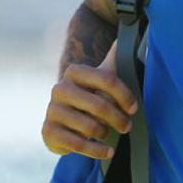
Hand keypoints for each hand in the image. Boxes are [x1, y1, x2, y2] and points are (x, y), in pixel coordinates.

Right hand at [41, 42, 137, 158]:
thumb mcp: (104, 76)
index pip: (107, 79)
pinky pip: (77, 144)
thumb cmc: (93, 95)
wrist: (66, 121)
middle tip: (128, 126)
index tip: (134, 108)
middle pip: (100, 105)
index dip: (125, 95)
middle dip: (119, 118)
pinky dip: (96, 150)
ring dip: (107, 133)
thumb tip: (132, 31)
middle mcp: (60, 89)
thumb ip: (117, 57)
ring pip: (90, 126)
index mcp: (76, 72)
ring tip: (112, 134)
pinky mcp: (48, 132)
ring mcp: (52, 111)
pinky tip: (108, 151)